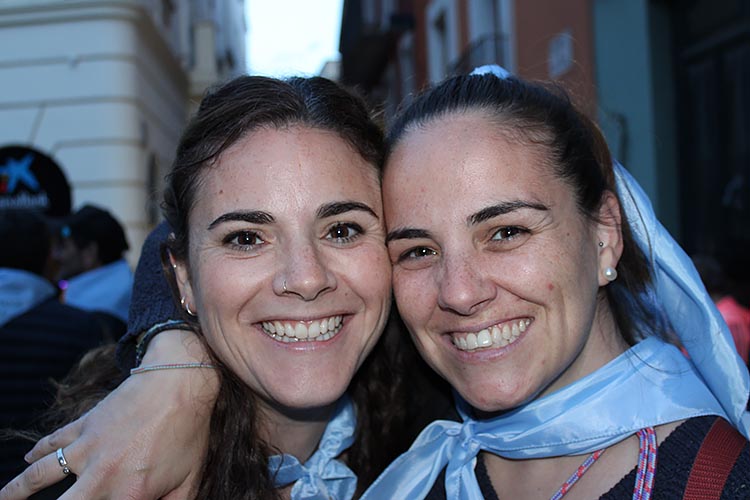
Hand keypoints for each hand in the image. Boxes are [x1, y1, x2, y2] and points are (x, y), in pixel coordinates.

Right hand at [0, 330, 218, 499]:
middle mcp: (101, 477)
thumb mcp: (190, 477)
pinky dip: (37, 451)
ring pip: (40, 475)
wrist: (178, 383)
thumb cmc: (188, 431)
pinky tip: (26, 460)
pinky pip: (53, 441)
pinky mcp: (84, 425)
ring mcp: (87, 449)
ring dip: (18, 489)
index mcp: (129, 496)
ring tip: (3, 498)